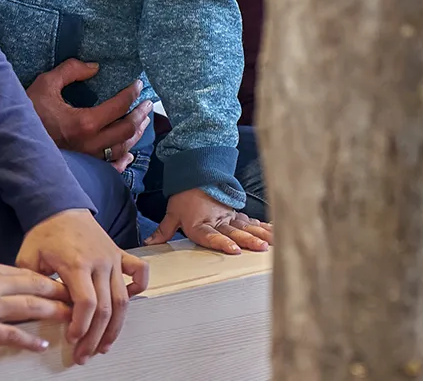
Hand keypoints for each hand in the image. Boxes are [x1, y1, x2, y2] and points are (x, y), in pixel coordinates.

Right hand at [0, 261, 68, 350]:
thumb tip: (13, 281)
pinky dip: (29, 339)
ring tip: (73, 319)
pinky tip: (42, 343)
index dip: (54, 280)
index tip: (70, 284)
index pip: (31, 273)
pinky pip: (11, 334)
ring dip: (54, 313)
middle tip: (83, 299)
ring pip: (30, 308)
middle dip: (62, 294)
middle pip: (37, 288)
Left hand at [18, 208, 148, 363]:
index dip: (81, 325)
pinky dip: (138, 289)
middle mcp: (100, 262)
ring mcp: (113, 258)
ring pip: (123, 299)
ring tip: (104, 345)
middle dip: (95, 336)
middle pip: (106, 307)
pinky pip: (139, 272)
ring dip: (115, 326)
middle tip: (84, 354)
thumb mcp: (29, 258)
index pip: (87, 302)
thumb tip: (37, 313)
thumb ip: (33, 285)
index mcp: (77, 264)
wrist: (62, 207)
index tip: (72, 339)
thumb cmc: (45, 233)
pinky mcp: (120, 254)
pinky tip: (125, 307)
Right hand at [26, 60, 150, 170]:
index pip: (118, 107)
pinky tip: (129, 154)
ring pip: (122, 149)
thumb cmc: (28, 112)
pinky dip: (122, 161)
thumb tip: (94, 67)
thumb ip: (72, 70)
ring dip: (136, 134)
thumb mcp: (46, 84)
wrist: (11, 143)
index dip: (131, 94)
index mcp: (84, 122)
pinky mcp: (82, 168)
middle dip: (140, 115)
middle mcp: (90, 144)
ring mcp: (88, 159)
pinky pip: (109, 168)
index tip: (138, 84)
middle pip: (126, 130)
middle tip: (148, 103)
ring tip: (144, 122)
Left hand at [145, 188, 272, 255]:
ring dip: (259, 235)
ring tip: (272, 243)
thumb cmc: (184, 195)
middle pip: (234, 232)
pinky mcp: (234, 212)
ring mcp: (228, 216)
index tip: (235, 250)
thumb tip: (148, 245)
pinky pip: (249, 221)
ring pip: (245, 227)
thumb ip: (163, 231)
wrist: (196, 172)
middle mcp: (217, 221)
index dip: (223, 243)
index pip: (212, 236)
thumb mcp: (172, 213)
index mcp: (200, 224)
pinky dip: (262, 226)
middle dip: (249, 240)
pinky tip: (274, 232)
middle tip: (261, 248)